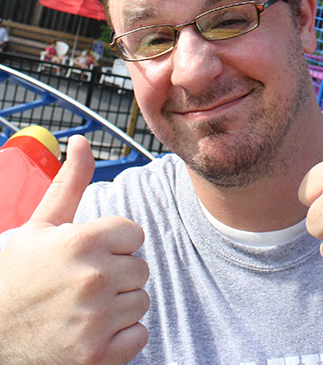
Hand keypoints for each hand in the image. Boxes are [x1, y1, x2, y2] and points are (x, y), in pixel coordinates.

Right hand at [0, 135, 149, 364]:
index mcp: (81, 242)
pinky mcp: (98, 356)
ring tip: (85, 306)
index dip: (112, 243)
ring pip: (141, 300)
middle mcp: (93, 279)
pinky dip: (120, 337)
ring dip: (118, 304)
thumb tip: (81, 142)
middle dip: (116, 272)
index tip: (88, 253)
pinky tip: (91, 330)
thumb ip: (70, 182)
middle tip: (83, 282)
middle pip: (140, 267)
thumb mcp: (40, 224)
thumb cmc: (17, 277)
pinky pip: (138, 336)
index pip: (133, 234)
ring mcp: (96, 321)